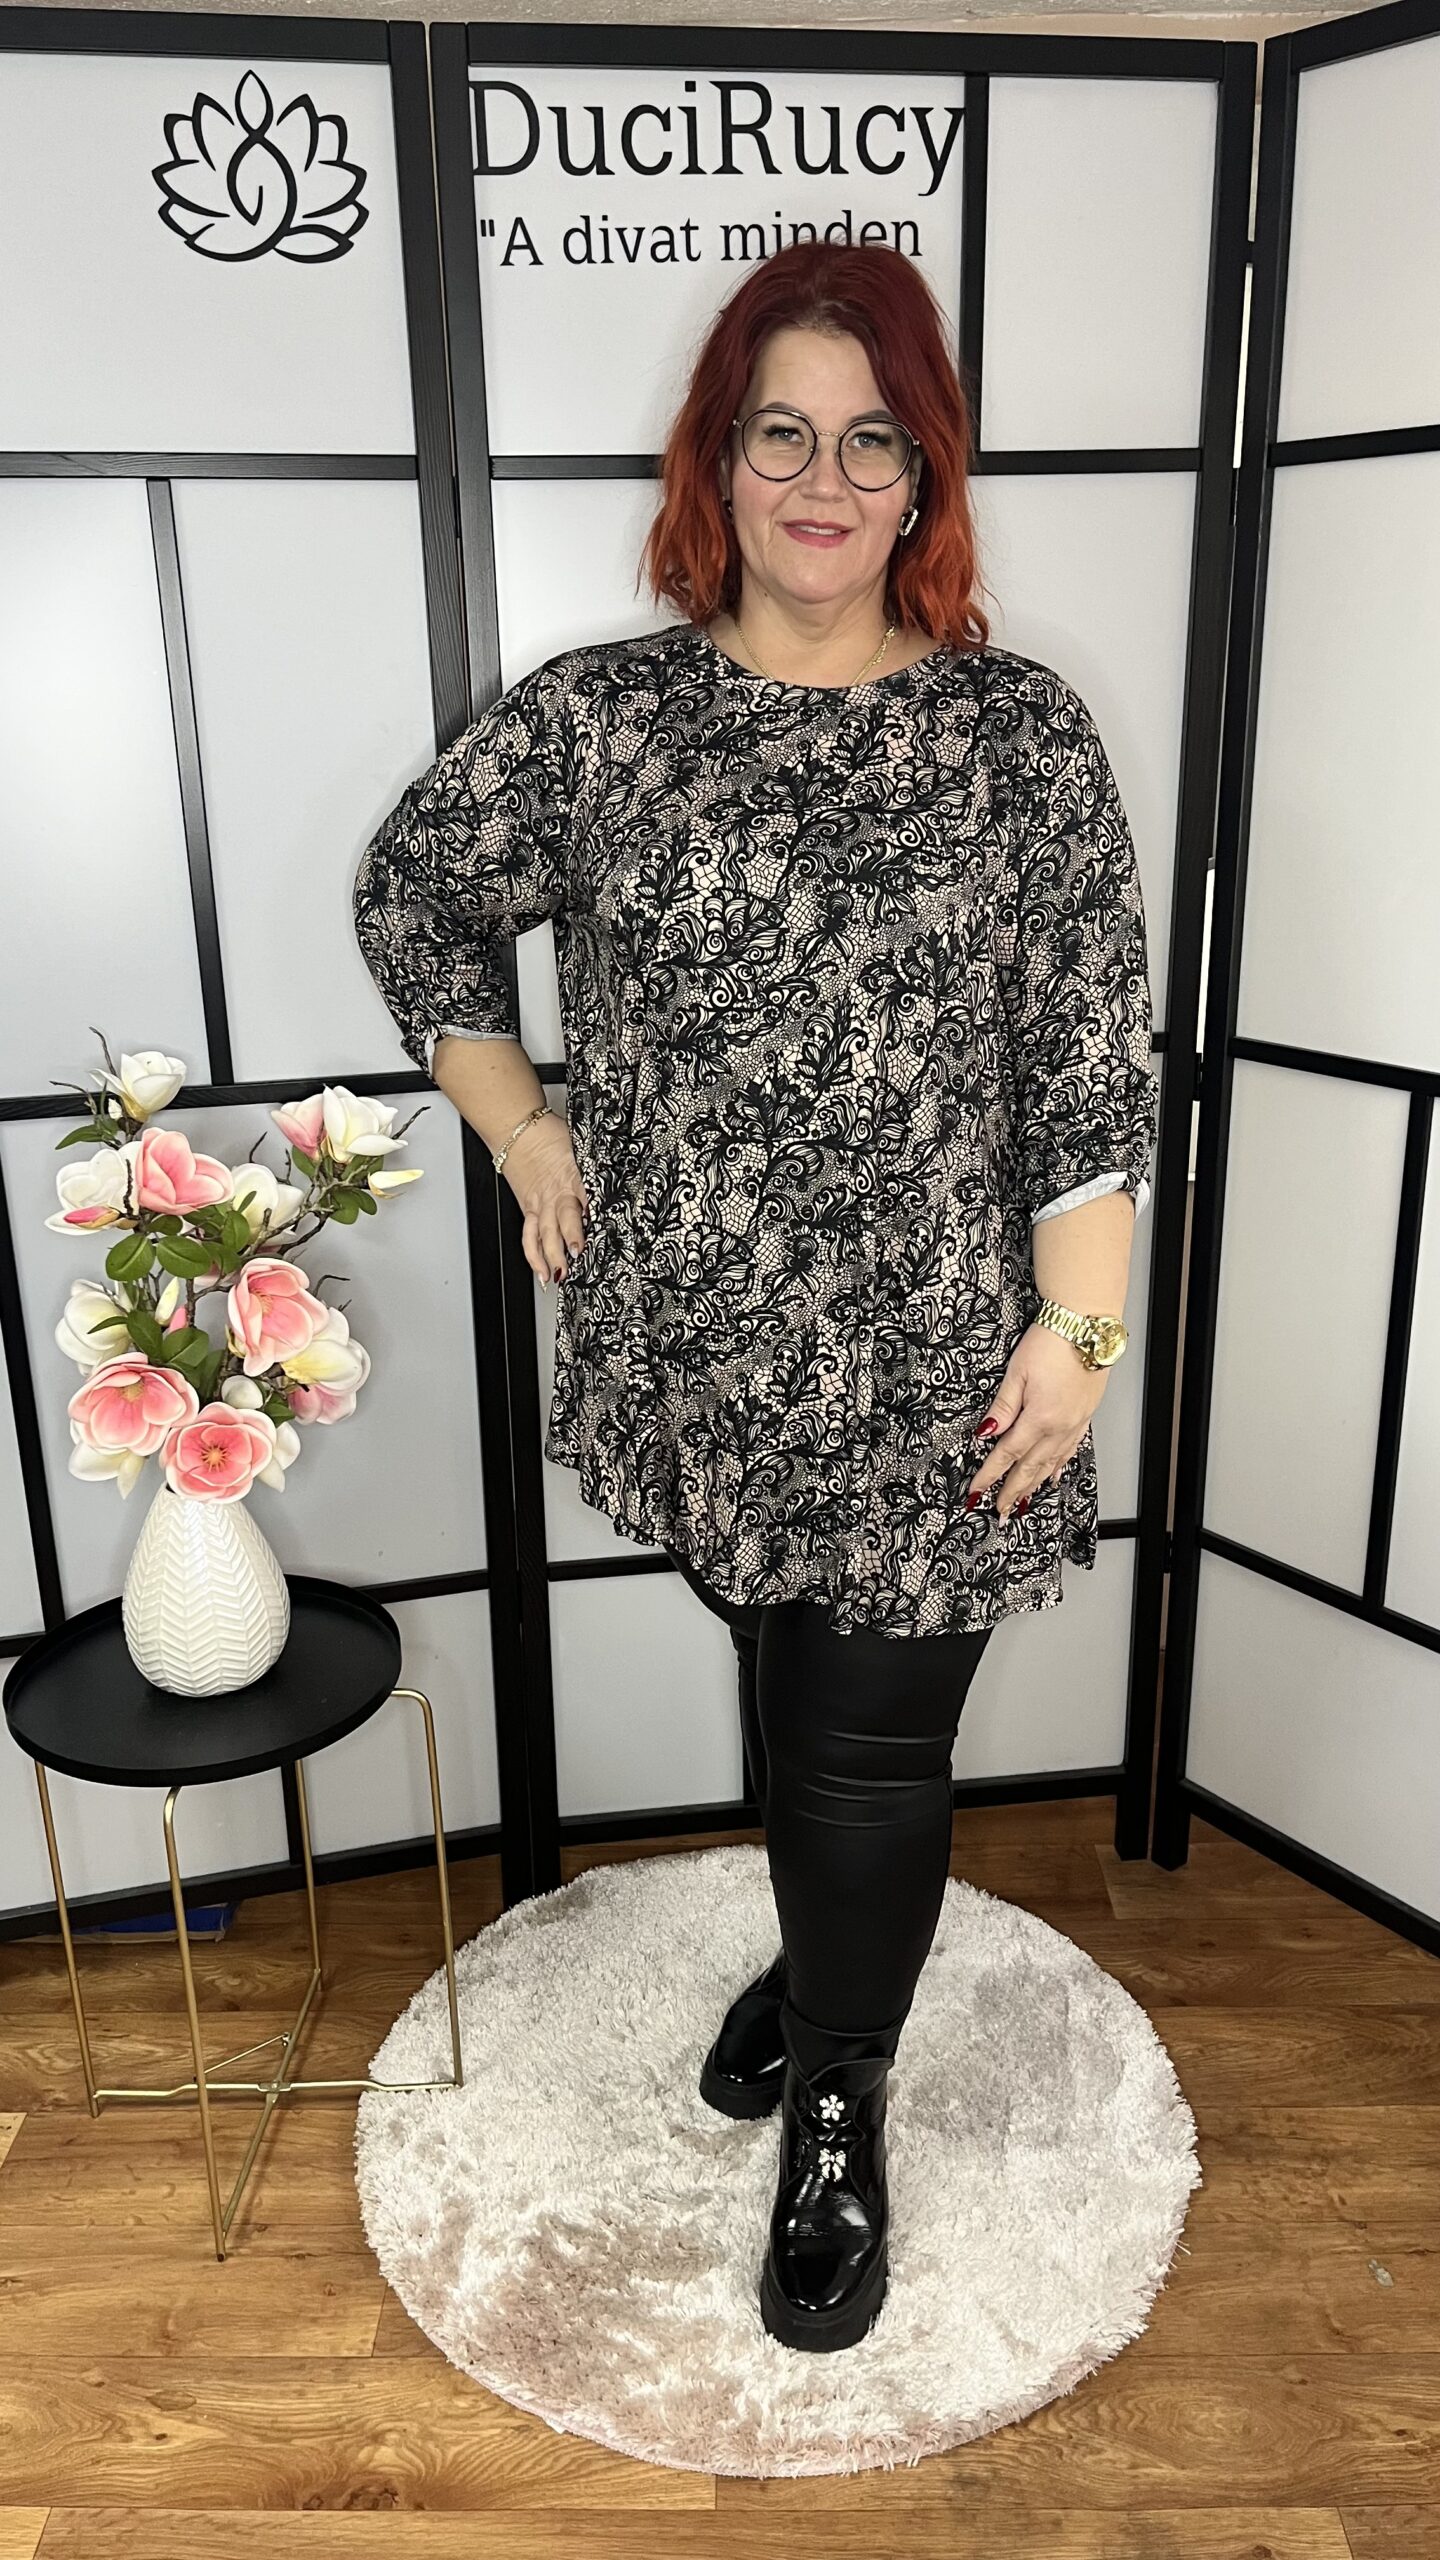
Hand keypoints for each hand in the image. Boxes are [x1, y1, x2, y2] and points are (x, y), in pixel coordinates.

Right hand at [503, 1115, 588, 1288]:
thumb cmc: (551, 1135)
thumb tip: (620, 1182)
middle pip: (565, 1219)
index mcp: (576, 1177)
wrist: (518, 1131)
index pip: (590, 1198)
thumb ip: (598, 1169)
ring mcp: (542, 1204)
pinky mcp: (530, 1210)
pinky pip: (530, 1236)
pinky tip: (542, 1272)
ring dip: (553, 1256)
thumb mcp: (583, 1147)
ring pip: (546, 1234)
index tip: (605, 1231)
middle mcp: (558, 1194)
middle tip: (578, 1257)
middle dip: (571, 1239)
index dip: (596, 1215)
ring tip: (561, 1275)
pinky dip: (534, 1255)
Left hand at [965, 1323, 1108, 1519]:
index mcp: (1038, 1418)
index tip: (977, 1491)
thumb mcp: (1016, 1373)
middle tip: (999, 1510)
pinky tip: (1054, 1475)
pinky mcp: (1085, 1416)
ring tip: (1021, 1502)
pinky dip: (1058, 1467)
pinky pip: (1070, 1450)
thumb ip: (1002, 1408)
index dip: (989, 1475)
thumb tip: (985, 1434)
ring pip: (1051, 1464)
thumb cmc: (1051, 1342)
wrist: (1087, 1326)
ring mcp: (1075, 1423)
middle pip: (1029, 1467)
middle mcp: (1059, 1427)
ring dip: (1034, 1485)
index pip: (1006, 1454)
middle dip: (1011, 1491)